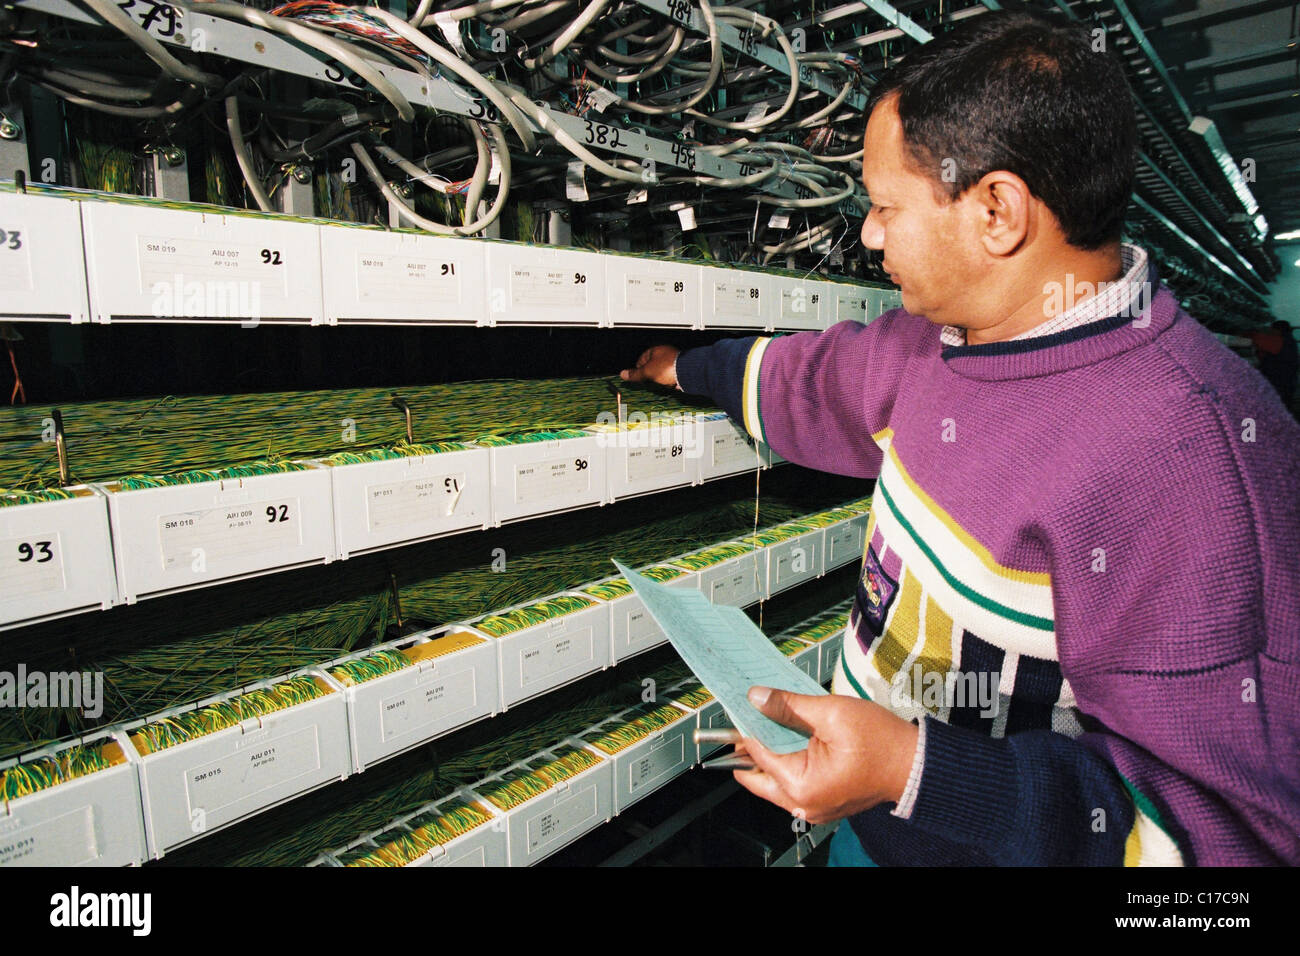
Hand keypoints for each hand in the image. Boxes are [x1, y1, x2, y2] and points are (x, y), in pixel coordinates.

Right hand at [620, 344, 679, 386]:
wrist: (686, 372)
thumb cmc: (667, 367)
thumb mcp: (647, 372)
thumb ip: (635, 374)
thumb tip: (623, 374)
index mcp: (655, 349)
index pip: (642, 358)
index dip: (638, 369)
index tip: (636, 377)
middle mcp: (665, 353)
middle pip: (652, 365)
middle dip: (649, 375)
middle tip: (648, 382)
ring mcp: (673, 360)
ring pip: (661, 371)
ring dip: (659, 379)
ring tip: (659, 384)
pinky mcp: (679, 368)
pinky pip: (670, 375)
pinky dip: (668, 380)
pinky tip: (668, 385)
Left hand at [730, 686, 920, 824]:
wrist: (916, 764)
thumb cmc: (881, 741)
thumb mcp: (832, 712)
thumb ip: (789, 705)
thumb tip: (756, 697)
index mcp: (801, 785)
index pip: (757, 754)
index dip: (746, 726)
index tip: (738, 706)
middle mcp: (803, 803)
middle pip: (758, 774)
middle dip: (751, 745)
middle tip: (749, 715)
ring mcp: (813, 807)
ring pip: (774, 780)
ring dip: (770, 753)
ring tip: (772, 721)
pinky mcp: (823, 802)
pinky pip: (793, 782)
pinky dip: (788, 761)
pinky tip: (791, 737)